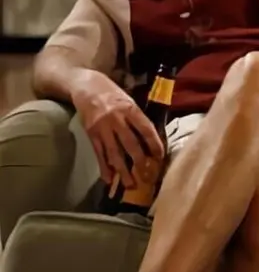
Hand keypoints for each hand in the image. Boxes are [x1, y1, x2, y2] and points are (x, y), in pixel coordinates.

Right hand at [71, 71, 163, 187]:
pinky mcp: (91, 134)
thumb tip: (151, 139)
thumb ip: (138, 118)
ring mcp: (102, 128)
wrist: (85, 86)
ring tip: (130, 185)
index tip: (160, 157)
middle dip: (140, 163)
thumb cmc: (112, 93)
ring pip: (114, 153)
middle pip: (131, 145)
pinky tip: (109, 179)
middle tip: (148, 177)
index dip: (154, 144)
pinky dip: (104, 167)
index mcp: (130, 109)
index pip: (146, 130)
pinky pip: (99, 154)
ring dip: (123, 171)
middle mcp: (116, 119)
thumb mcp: (129, 100)